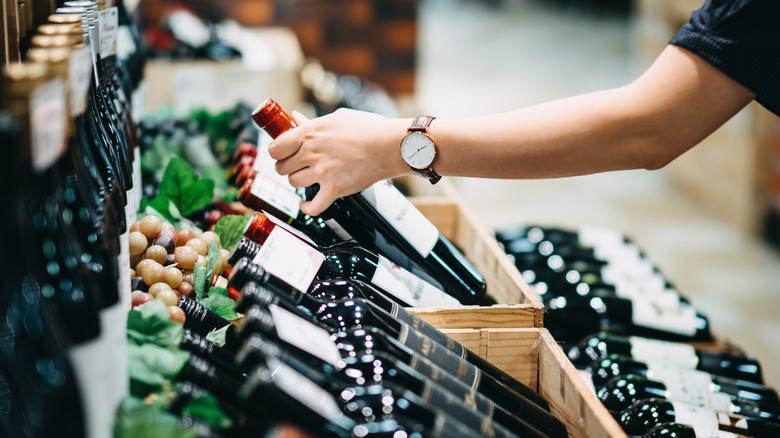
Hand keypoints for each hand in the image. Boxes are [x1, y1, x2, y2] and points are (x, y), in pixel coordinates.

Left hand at [269, 108, 409, 215]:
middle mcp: (312, 153)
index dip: (276, 152)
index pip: (276, 148)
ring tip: (306, 178)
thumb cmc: (368, 128)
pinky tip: (305, 203)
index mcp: (310, 133)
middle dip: (286, 167)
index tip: (281, 153)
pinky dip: (306, 208)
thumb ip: (311, 122)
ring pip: (294, 183)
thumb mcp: (336, 118)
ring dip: (298, 182)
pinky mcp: (335, 189)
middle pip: (282, 167)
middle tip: (296, 165)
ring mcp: (322, 173)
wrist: (390, 145)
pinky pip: (312, 207)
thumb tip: (294, 118)